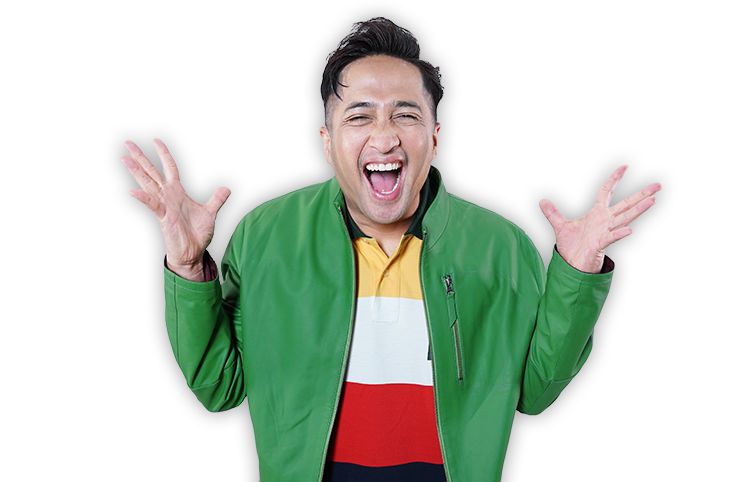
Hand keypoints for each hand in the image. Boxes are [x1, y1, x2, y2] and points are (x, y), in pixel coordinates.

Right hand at [121, 138, 230, 278]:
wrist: (193, 253)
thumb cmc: (197, 234)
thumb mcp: (210, 213)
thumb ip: (217, 199)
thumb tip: (227, 188)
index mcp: (178, 192)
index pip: (170, 167)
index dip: (164, 154)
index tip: (155, 140)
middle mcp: (168, 196)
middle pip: (152, 171)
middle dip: (140, 157)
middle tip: (127, 142)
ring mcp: (164, 206)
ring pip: (148, 184)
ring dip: (136, 172)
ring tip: (124, 158)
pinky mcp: (163, 218)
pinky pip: (152, 205)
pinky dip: (143, 198)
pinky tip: (133, 191)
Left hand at [538, 165, 661, 273]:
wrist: (572, 265)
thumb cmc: (572, 247)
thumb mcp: (560, 226)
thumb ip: (553, 213)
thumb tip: (542, 201)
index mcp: (597, 214)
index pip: (607, 191)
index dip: (615, 179)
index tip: (625, 167)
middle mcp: (605, 221)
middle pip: (626, 204)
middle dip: (642, 194)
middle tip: (658, 185)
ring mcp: (605, 232)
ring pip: (625, 218)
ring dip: (638, 210)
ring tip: (652, 200)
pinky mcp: (601, 244)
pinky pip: (612, 238)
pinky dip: (620, 234)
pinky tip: (629, 231)